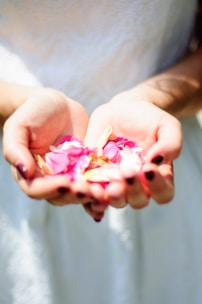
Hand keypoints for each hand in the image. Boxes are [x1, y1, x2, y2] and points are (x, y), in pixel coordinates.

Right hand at [3, 88, 96, 206]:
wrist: (57, 106)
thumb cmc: (32, 113)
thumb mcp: (18, 127)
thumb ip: (15, 149)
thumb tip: (25, 171)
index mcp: (30, 174)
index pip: (36, 189)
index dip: (50, 189)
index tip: (64, 182)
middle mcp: (49, 180)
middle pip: (60, 196)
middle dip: (74, 195)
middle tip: (88, 191)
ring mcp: (69, 176)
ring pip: (79, 193)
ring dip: (91, 196)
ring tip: (103, 193)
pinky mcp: (86, 170)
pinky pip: (94, 181)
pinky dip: (103, 187)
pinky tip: (114, 188)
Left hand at [84, 90, 181, 218]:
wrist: (123, 110)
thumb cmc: (149, 119)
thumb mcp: (167, 126)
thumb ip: (171, 144)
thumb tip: (157, 160)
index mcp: (157, 177)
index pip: (163, 193)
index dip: (158, 187)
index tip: (149, 168)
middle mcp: (137, 185)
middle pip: (137, 200)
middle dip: (132, 191)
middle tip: (127, 174)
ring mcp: (115, 182)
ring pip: (114, 200)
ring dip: (111, 197)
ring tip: (107, 187)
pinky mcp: (95, 176)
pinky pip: (92, 192)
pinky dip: (88, 196)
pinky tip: (85, 190)